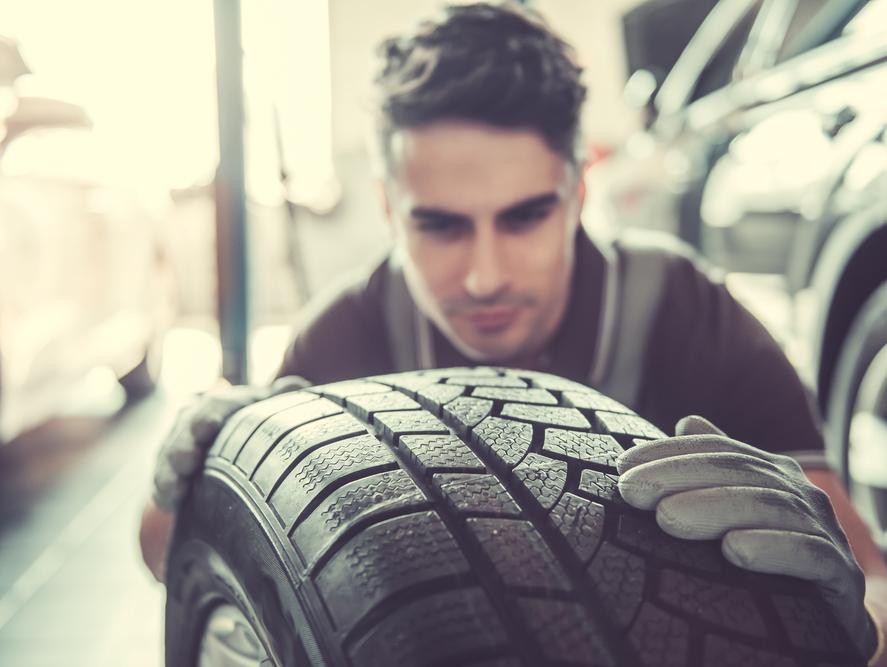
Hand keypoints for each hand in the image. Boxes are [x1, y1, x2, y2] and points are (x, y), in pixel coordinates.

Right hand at [152, 375, 309, 511]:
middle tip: (186, 461)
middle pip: (184, 432)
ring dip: (168, 473)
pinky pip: (160, 480)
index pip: (213, 406)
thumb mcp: (268, 408)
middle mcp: (193, 420)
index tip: (207, 427)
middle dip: (182, 446)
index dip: (208, 416)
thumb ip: (281, 398)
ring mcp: (176, 445)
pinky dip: (162, 492)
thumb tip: (299, 386)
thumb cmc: (255, 423)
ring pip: (167, 456)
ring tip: (175, 490)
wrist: (234, 440)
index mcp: (220, 403)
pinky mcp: (167, 470)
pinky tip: (168, 504)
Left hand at [616, 415, 876, 660]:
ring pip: (767, 507)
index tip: (622, 467)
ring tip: (666, 518)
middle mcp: (800, 492)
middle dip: (677, 477)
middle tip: (630, 491)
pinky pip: (809, 554)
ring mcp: (825, 529)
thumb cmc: (770, 554)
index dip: (668, 453)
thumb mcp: (739, 508)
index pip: (716, 451)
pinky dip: (771, 548)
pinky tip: (733, 551)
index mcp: (771, 472)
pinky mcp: (840, 573)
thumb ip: (714, 467)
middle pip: (736, 472)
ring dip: (714, 509)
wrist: (832, 616)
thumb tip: (688, 421)